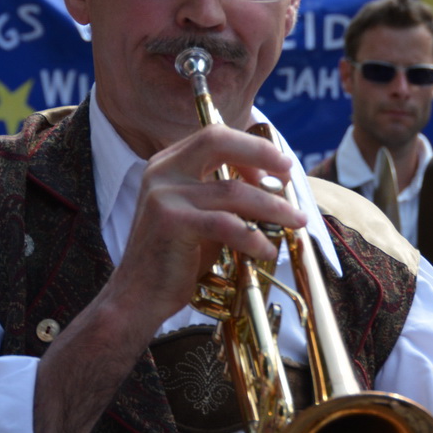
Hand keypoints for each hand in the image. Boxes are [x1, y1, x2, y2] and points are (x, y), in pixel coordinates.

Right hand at [98, 124, 304, 347]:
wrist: (137, 297)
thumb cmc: (175, 258)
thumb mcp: (200, 215)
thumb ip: (224, 195)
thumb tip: (274, 186)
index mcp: (167, 164)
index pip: (214, 136)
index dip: (251, 148)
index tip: (277, 169)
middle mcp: (162, 171)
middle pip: (219, 142)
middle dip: (261, 154)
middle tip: (290, 175)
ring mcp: (164, 195)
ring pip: (233, 191)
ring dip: (272, 207)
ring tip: (295, 222)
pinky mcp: (172, 222)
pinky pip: (227, 224)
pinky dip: (253, 237)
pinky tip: (266, 250)